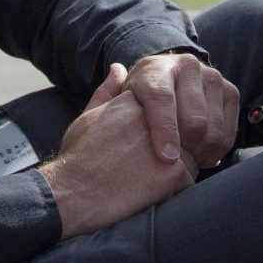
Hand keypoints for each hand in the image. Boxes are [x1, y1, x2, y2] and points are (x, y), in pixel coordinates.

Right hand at [39, 84, 196, 237]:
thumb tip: (118, 68)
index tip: (144, 145)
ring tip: (145, 180)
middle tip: (146, 165)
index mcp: (135, 102)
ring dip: (176, 170)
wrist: (71, 193)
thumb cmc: (77, 158)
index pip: (167, 108)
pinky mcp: (173, 170)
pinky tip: (148, 193)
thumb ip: (108, 92)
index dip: (161, 128)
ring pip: (191, 155)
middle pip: (183, 129)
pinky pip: (188, 181)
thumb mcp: (88, 117)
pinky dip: (174, 190)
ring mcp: (167, 143)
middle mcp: (154, 118)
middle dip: (174, 147)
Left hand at [87, 54, 240, 170]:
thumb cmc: (135, 104)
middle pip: (194, 119)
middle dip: (186, 149)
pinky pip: (230, 129)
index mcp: (155, 68)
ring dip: (202, 152)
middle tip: (176, 167)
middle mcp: (186, 65)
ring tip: (187, 162)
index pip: (162, 99)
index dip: (165, 130)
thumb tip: (116, 72)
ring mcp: (211, 77)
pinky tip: (202, 154)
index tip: (167, 159)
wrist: (165, 87)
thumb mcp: (116, 101)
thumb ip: (107, 95)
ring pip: (213, 128)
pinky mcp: (229, 91)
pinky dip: (217, 149)